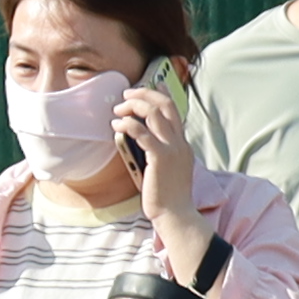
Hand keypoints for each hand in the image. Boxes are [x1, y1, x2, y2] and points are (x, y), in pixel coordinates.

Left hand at [118, 79, 205, 253]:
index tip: (152, 83)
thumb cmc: (166, 196)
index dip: (162, 93)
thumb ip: (156, 152)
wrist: (176, 215)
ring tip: (117, 111)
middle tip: (126, 94)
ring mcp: (172, 149)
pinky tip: (116, 125)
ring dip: (133, 106)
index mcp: (182, 145)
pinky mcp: (160, 158)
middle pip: (165, 105)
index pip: (174, 111)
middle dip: (145, 94)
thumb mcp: (164, 169)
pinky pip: (142, 133)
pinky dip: (128, 125)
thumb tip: (136, 138)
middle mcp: (180, 143)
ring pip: (154, 113)